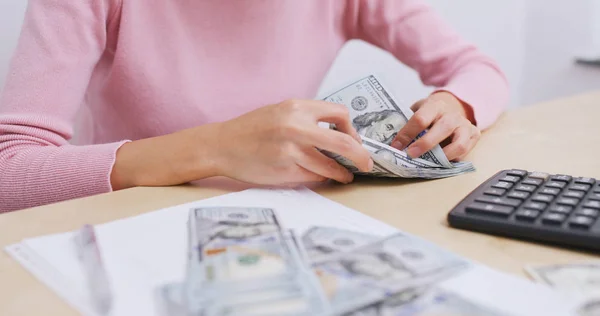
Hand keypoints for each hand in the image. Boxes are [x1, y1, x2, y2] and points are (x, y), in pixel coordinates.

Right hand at [214, 100, 372, 184]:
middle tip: (366, 164)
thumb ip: (306, 118)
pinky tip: (320, 177)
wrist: (221, 145)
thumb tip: (338, 133)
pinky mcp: (283, 170)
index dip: (350, 128)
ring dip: (341, 173)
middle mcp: (295, 126)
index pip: (340, 113)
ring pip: (330, 165)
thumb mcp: (279, 112)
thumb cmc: (251, 129)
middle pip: (344, 142)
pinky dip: (320, 178)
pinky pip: (313, 177)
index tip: (351, 139)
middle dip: (361, 156)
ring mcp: (290, 150)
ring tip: (344, 176)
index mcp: (296, 107)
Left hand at [391, 91, 479, 160]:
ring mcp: (465, 126)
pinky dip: (452, 160)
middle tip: (411, 155)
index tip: (395, 146)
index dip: (407, 133)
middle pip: (443, 128)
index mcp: (435, 105)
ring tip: (429, 163)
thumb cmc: (430, 114)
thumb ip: (407, 123)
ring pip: (459, 144)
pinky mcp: (474, 136)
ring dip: (443, 156)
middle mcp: (453, 114)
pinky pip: (465, 153)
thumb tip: (391, 143)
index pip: (421, 118)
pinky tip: (440, 162)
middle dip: (426, 144)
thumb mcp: (418, 111)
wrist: (453, 107)